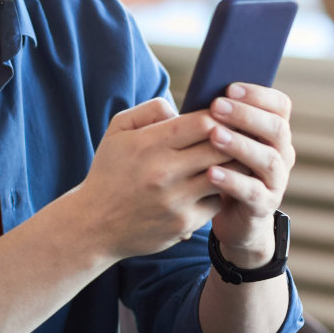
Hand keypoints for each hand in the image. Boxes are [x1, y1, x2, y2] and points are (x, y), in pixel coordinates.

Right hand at [77, 98, 231, 261]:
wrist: (94, 224)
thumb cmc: (109, 172)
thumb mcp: (117, 131)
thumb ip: (149, 110)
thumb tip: (181, 109)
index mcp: (149, 143)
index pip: (203, 122)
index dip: (220, 117)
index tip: (224, 118)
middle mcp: (164, 171)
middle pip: (221, 147)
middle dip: (233, 140)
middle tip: (238, 138)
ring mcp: (176, 199)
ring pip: (226, 175)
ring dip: (232, 167)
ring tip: (231, 160)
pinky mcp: (184, 222)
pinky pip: (217, 202)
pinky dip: (218, 194)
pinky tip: (212, 188)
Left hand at [202, 83, 294, 267]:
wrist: (232, 216)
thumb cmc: (222, 166)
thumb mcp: (223, 140)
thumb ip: (221, 119)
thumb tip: (203, 91)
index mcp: (274, 132)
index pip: (280, 106)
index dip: (258, 94)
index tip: (230, 87)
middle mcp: (282, 154)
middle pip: (276, 129)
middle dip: (245, 115)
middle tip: (216, 106)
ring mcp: (276, 181)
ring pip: (268, 159)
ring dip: (240, 144)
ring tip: (214, 135)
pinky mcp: (263, 206)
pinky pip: (252, 191)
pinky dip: (232, 180)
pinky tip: (211, 171)